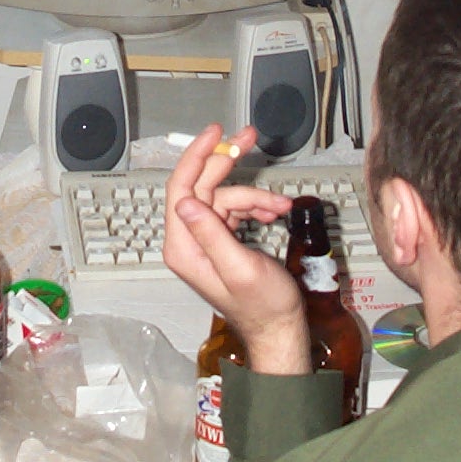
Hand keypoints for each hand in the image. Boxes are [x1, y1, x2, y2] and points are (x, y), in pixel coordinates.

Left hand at [161, 125, 307, 371]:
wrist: (280, 328)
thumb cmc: (264, 307)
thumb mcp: (239, 268)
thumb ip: (212, 234)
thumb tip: (185, 202)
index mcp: (183, 248)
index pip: (181, 188)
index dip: (197, 156)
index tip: (216, 133)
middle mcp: (189, 241)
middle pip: (202, 185)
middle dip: (228, 162)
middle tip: (250, 137)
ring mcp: (205, 240)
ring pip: (224, 196)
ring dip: (254, 196)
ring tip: (280, 206)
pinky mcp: (222, 240)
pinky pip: (235, 210)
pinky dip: (256, 207)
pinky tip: (274, 212)